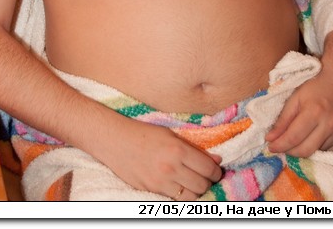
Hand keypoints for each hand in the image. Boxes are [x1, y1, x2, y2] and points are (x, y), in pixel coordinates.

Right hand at [101, 117, 221, 199]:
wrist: (115, 140)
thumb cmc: (144, 133)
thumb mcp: (171, 135)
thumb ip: (194, 148)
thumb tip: (217, 160)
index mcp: (178, 149)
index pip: (208, 168)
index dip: (216, 172)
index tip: (216, 171)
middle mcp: (171, 167)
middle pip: (202, 185)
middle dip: (208, 182)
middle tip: (206, 177)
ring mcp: (160, 182)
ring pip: (190, 197)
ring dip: (196, 191)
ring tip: (193, 183)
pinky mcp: (151, 190)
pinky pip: (174, 199)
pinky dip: (181, 195)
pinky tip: (180, 186)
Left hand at [265, 66, 332, 157]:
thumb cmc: (315, 84)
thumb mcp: (295, 97)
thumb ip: (283, 119)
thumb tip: (270, 139)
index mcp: (314, 112)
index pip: (294, 137)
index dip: (280, 145)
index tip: (271, 147)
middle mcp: (329, 125)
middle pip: (305, 150)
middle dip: (290, 151)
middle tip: (281, 146)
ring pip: (316, 152)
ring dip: (303, 148)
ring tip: (297, 138)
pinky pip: (328, 151)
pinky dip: (317, 147)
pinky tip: (312, 137)